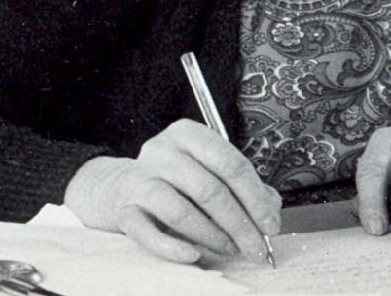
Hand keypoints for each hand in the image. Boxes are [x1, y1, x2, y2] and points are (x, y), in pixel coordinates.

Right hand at [64, 119, 281, 263]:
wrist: (119, 189)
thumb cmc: (175, 182)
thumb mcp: (209, 174)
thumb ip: (244, 189)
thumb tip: (270, 212)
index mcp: (189, 135)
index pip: (231, 164)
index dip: (256, 199)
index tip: (271, 225)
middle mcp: (162, 151)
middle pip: (209, 189)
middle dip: (240, 225)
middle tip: (256, 248)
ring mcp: (139, 179)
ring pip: (181, 210)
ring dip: (212, 236)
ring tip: (229, 250)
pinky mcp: (123, 209)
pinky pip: (148, 232)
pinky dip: (173, 247)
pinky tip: (193, 255)